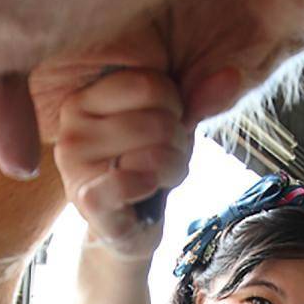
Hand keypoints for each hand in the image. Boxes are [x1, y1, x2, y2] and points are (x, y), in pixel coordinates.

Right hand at [51, 68, 190, 252]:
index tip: (166, 126)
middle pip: (157, 120)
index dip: (176, 107)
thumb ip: (197, 99)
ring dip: (174, 169)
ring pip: (153, 152)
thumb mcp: (171, 126)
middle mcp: (72, 126)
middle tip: (166, 158)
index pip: (150, 84)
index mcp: (86, 98)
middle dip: (178, 143)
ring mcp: (74, 165)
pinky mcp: (85, 200)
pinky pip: (127, 183)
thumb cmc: (145, 166)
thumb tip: (232, 75)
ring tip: (160, 177)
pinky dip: (150, 186)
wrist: (129, 227)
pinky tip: (147, 191)